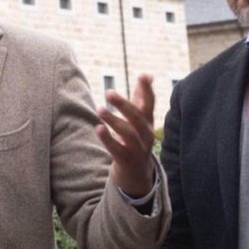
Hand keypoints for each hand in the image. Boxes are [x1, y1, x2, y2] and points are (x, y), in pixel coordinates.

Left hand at [97, 73, 155, 196]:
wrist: (136, 175)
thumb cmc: (136, 141)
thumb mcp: (139, 121)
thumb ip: (141, 98)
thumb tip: (147, 74)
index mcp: (147, 122)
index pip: (149, 103)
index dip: (147, 90)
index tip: (144, 75)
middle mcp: (146, 134)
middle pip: (138, 117)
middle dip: (124, 104)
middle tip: (108, 92)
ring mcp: (138, 149)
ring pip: (128, 133)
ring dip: (114, 120)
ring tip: (100, 109)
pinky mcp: (127, 161)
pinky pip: (118, 150)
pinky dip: (108, 139)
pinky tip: (99, 128)